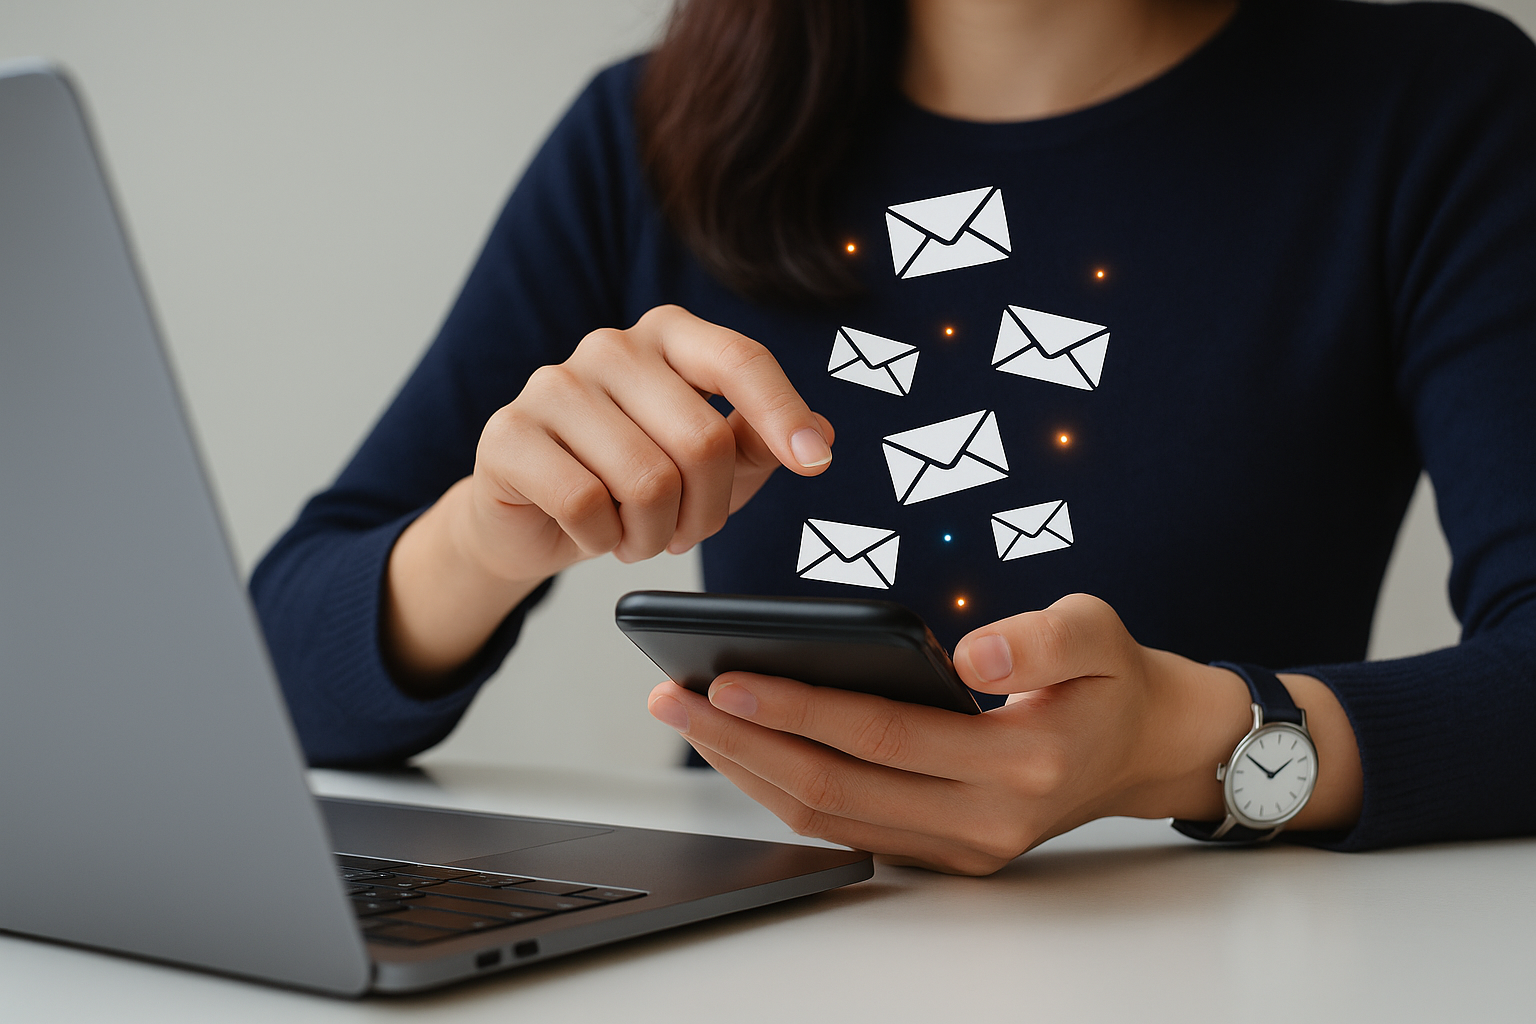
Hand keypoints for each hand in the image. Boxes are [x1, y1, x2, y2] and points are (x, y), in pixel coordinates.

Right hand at [385, 304, 832, 683]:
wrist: (530, 519)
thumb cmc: (627, 482)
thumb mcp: (706, 467)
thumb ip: (757, 443)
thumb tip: (820, 433)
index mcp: (668, 337)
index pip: (739, 360)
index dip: (782, 413)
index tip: (816, 464)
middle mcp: (611, 347)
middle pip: (701, 440)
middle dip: (707, 510)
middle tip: (686, 532)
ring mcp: (553, 385)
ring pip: (646, 479)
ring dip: (654, 534)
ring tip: (639, 536)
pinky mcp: (508, 433)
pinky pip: (585, 503)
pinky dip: (602, 539)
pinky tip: (595, 532)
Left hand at [648, 593, 1363, 873]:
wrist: (1148, 746)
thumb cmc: (1112, 678)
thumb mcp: (1100, 632)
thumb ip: (1041, 640)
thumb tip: (970, 654)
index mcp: (1020, 765)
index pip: (883, 738)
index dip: (799, 708)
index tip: (728, 678)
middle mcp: (984, 822)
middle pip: (835, 790)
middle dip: (744, 745)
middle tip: (674, 698)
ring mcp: (961, 848)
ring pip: (828, 820)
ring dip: (749, 771)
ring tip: (691, 718)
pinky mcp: (943, 851)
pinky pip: (844, 827)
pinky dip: (784, 789)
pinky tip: (742, 747)